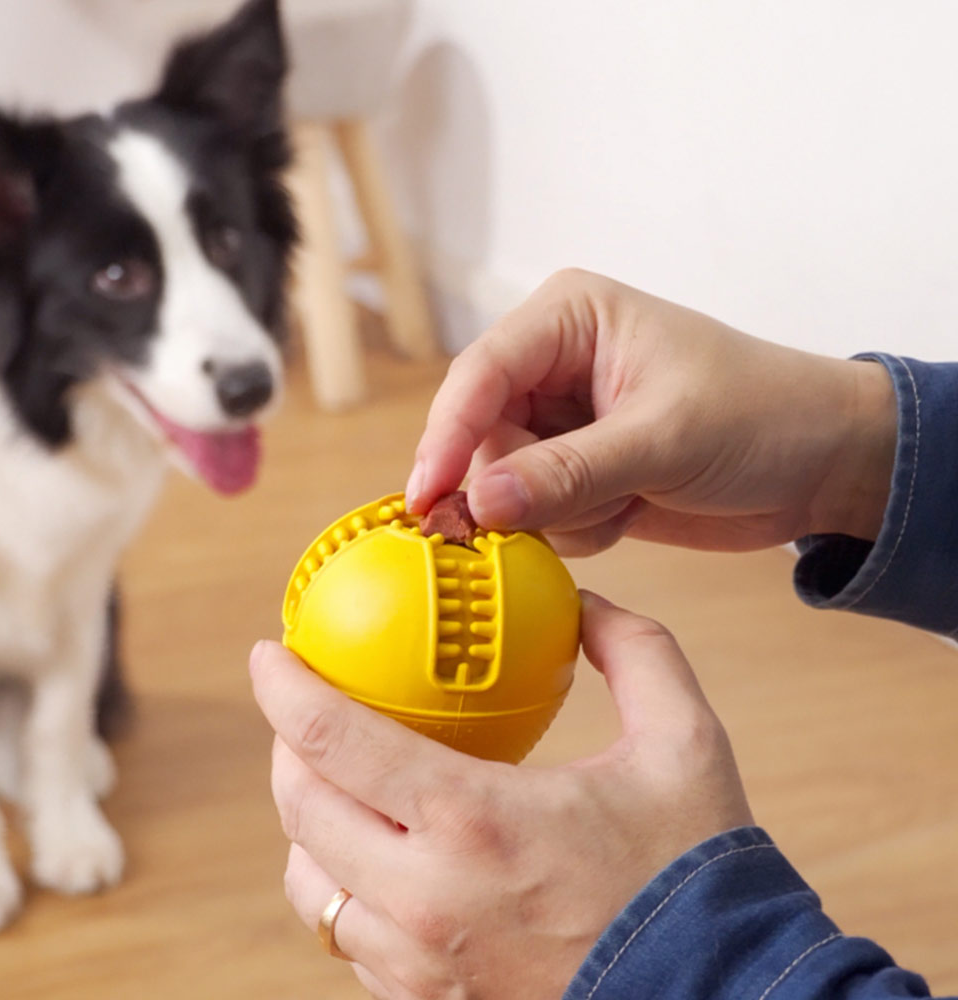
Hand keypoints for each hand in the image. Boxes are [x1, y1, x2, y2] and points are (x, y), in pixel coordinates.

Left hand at [250, 594, 752, 999]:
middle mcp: (426, 898)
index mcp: (473, 821)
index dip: (283, 688)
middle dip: (285, 745)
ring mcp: (419, 963)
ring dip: (306, 822)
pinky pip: (346, 938)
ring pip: (308, 885)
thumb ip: (632, 650)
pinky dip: (339, 884)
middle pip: (301, 809)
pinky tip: (375, 852)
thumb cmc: (694, 872)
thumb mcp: (683, 740)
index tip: (267, 653)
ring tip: (332, 780)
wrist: (720, 998)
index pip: (335, 740)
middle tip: (303, 706)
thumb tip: (584, 602)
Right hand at [406, 269, 896, 553]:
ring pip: (505, 483)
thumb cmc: (763, 416)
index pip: (480, 374)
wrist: (823, 465)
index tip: (428, 497)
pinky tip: (629, 511)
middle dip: (517, 485)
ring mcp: (562, 422)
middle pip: (481, 436)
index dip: (447, 436)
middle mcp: (553, 366)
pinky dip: (577, 528)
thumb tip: (480, 500)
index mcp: (569, 320)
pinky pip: (536, 514)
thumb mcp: (664, 439)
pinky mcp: (576, 470)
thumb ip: (568, 473)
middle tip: (571, 508)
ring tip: (626, 499)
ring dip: (558, 512)